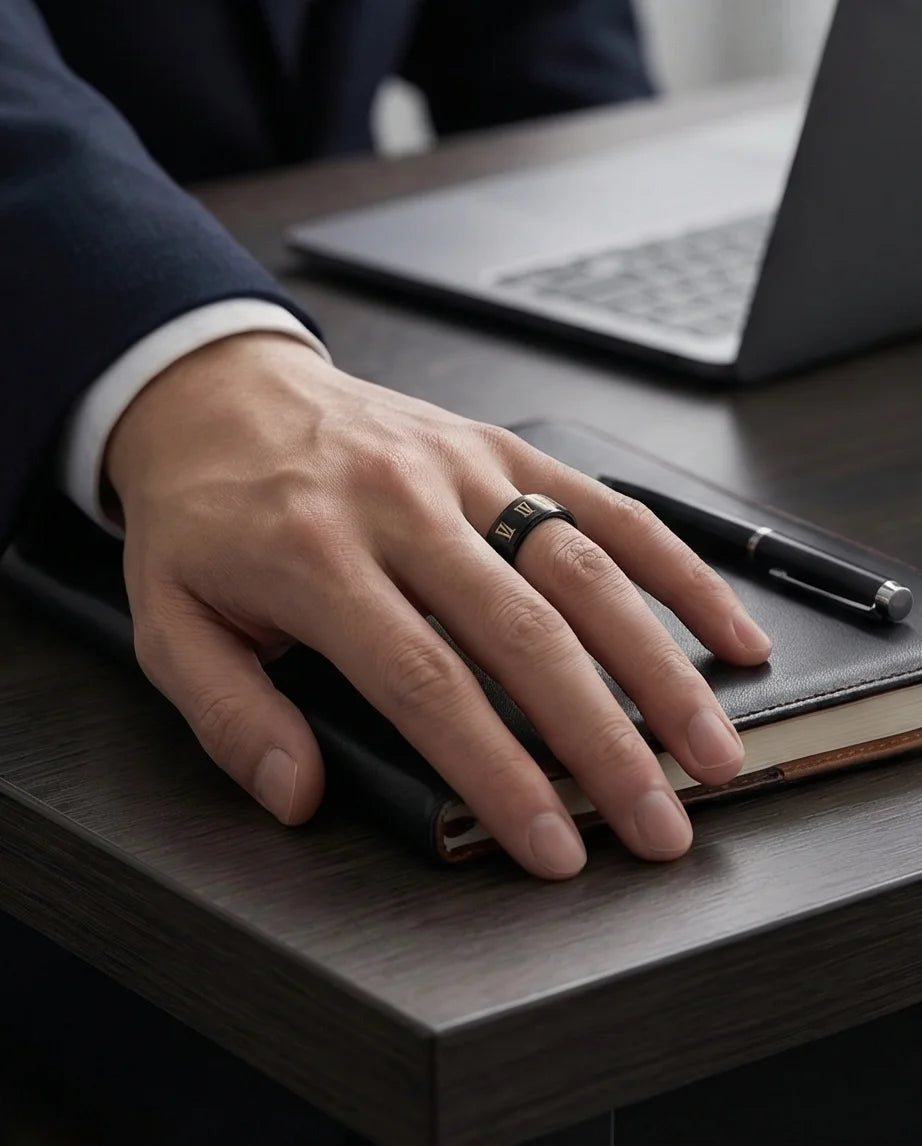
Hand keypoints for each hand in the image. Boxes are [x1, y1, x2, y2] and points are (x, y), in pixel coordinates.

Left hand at [107, 332, 770, 879]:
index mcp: (316, 559)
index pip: (426, 682)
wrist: (221, 394)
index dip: (499, 773)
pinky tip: (724, 629)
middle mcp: (403, 507)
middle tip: (657, 823)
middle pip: (524, 635)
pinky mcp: (501, 447)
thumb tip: (301, 792)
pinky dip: (675, 569)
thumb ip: (230, 715)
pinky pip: (603, 504)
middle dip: (603, 741)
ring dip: (657, 666)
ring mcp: (463, 469)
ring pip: (582, 570)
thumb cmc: (204, 514)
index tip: (554, 845)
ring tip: (708, 748)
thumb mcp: (169, 622)